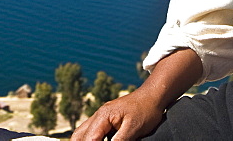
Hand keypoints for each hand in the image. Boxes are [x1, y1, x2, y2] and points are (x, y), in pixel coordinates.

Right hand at [72, 48, 201, 140]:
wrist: (153, 96)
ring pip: (82, 132)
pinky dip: (88, 138)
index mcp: (103, 116)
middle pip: (79, 135)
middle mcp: (98, 115)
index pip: (90, 139)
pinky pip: (91, 130)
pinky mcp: (106, 119)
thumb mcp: (133, 129)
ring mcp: (101, 116)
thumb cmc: (145, 110)